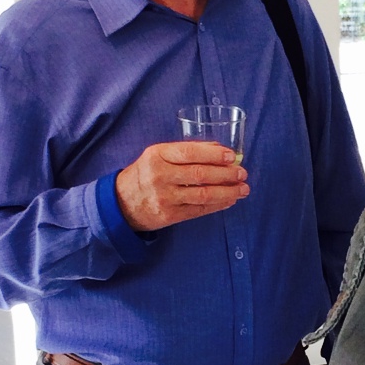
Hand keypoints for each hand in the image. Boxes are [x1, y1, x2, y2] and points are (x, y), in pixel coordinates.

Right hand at [115, 141, 248, 231]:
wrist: (122, 202)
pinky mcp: (169, 215)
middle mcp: (160, 176)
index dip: (214, 154)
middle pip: (200, 174)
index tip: (232, 156)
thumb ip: (185, 151)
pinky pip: (199, 210)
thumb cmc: (145, 173)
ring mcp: (164, 197)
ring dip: (227, 192)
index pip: (190, 152)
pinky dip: (218, 205)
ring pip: (203, 195)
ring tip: (242, 189)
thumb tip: (219, 149)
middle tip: (242, 173)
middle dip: (226, 174)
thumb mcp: (158, 155)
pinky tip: (229, 200)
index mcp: (157, 155)